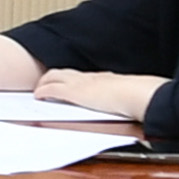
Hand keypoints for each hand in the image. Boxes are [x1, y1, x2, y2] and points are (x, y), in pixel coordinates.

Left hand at [33, 69, 164, 118]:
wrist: (138, 94)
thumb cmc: (140, 96)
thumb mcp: (132, 95)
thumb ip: (128, 98)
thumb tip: (136, 106)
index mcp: (104, 78)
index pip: (82, 76)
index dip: (71, 78)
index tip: (68, 83)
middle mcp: (90, 77)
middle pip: (64, 72)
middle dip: (52, 77)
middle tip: (45, 84)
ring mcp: (81, 83)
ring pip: (53, 76)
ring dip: (44, 82)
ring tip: (39, 90)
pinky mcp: (74, 92)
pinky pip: (51, 89)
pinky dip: (43, 91)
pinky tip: (38, 96)